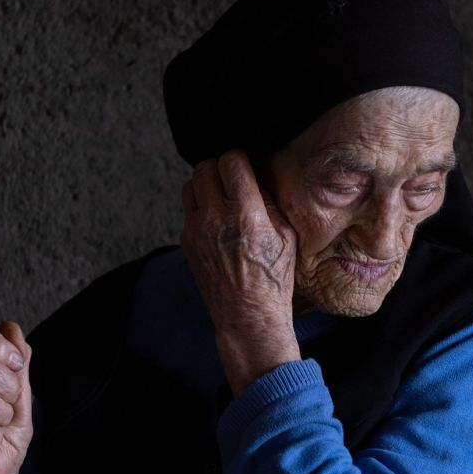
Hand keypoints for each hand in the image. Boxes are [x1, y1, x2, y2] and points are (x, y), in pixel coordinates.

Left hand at [180, 150, 300, 394]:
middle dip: (220, 167)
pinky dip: (200, 205)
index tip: (246, 166)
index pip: (231, 162)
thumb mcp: (286, 236)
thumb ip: (269, 201)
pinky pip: (187, 208)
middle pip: (204, 167)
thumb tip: (256, 177)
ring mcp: (195, 230)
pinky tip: (215, 218)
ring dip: (205, 184)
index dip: (240, 159)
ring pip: (190, 184)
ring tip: (221, 196)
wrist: (247, 314)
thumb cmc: (272, 278)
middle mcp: (215, 218)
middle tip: (232, 177)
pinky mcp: (186, 241)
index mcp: (246, 214)